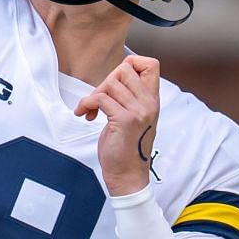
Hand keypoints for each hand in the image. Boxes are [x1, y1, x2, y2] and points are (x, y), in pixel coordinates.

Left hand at [74, 55, 159, 195]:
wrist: (128, 175)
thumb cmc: (126, 147)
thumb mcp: (135, 117)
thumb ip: (131, 97)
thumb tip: (116, 75)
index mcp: (152, 100)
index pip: (151, 64)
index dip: (131, 63)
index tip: (117, 80)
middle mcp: (148, 103)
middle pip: (125, 69)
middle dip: (106, 81)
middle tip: (99, 99)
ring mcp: (138, 111)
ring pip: (110, 83)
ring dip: (93, 95)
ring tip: (91, 110)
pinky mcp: (124, 120)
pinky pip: (100, 99)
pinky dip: (87, 104)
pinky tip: (86, 115)